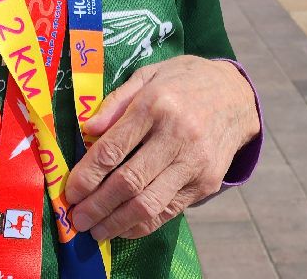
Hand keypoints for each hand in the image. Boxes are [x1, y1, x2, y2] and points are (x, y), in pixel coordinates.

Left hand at [63, 57, 257, 241]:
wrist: (236, 96)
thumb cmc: (183, 81)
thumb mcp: (148, 75)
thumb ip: (116, 102)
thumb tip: (86, 129)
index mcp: (155, 105)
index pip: (113, 149)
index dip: (87, 176)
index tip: (70, 192)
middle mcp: (177, 136)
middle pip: (129, 182)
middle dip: (97, 205)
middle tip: (77, 219)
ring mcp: (194, 162)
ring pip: (149, 203)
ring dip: (117, 222)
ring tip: (95, 230)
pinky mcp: (207, 182)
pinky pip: (169, 210)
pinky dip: (143, 224)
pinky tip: (124, 226)